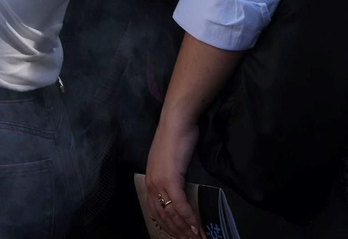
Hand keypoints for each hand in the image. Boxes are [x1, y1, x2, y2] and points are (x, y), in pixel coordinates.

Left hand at [145, 116, 201, 237]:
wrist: (176, 121)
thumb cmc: (177, 136)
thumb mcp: (171, 160)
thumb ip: (172, 175)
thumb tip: (181, 188)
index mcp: (150, 182)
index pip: (157, 212)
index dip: (169, 226)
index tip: (180, 235)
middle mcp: (151, 186)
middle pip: (164, 218)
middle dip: (178, 233)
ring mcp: (160, 184)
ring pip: (172, 215)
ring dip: (186, 230)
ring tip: (198, 238)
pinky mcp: (171, 180)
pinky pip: (180, 206)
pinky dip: (190, 219)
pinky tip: (197, 228)